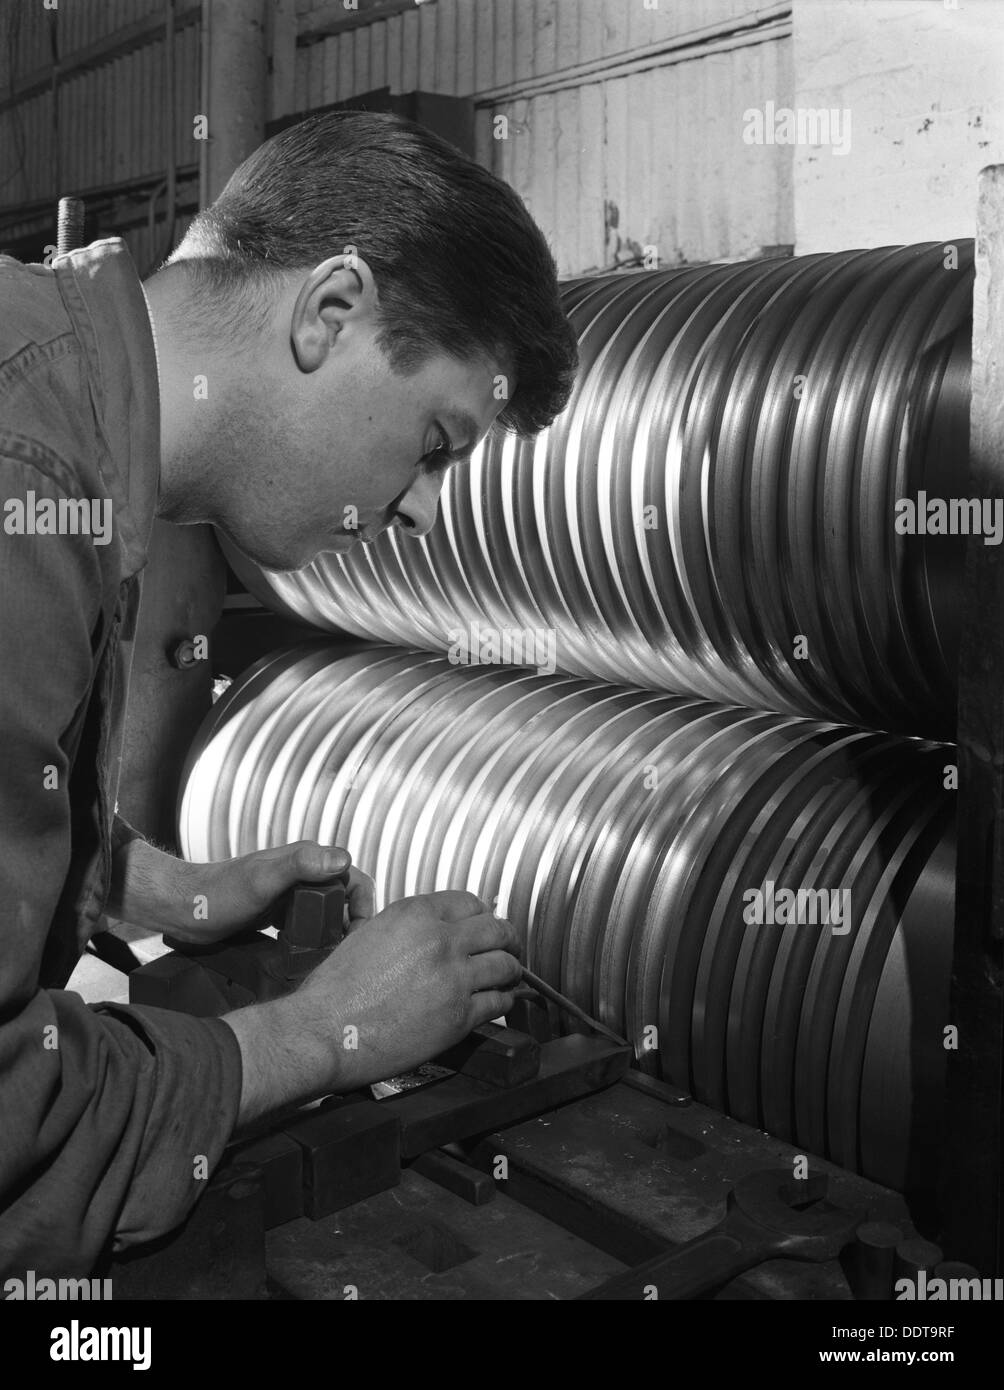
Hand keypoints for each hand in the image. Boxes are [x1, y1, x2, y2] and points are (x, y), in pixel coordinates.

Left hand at [107, 837, 374, 944]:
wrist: (182, 909)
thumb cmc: (220, 894)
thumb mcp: (262, 880)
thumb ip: (302, 865)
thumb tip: (343, 860)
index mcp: (307, 859)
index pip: (354, 879)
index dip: (364, 907)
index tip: (357, 936)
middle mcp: (303, 874)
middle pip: (345, 899)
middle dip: (351, 925)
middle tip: (344, 955)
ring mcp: (290, 894)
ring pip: (328, 915)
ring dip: (334, 935)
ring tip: (328, 960)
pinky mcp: (279, 913)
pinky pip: (309, 926)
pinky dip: (315, 941)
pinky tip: (305, 958)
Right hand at [224, 891, 522, 1121]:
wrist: (325, 1030)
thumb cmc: (333, 989)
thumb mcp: (365, 934)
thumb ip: (403, 928)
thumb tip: (424, 931)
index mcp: (415, 914)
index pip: (470, 903)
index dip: (482, 915)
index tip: (486, 925)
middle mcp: (440, 940)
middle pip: (497, 930)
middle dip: (507, 939)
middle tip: (510, 947)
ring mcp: (454, 978)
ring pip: (506, 965)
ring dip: (511, 970)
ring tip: (509, 976)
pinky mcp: (459, 1015)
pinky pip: (498, 1002)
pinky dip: (503, 1001)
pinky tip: (500, 1002)